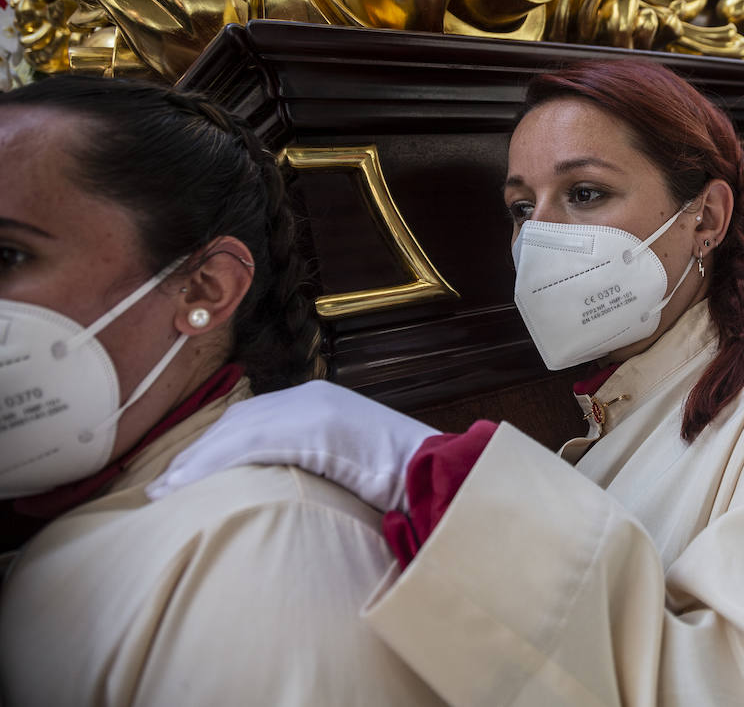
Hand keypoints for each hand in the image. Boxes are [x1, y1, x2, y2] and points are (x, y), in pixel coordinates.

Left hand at [146, 380, 439, 511]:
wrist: (433, 470)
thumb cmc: (400, 478)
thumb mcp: (351, 463)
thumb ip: (318, 462)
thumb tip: (292, 485)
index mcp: (321, 401)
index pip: (254, 417)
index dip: (216, 445)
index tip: (188, 473)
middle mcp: (312, 396)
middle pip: (238, 419)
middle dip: (198, 452)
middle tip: (164, 485)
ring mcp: (313, 407)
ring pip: (236, 430)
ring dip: (195, 461)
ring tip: (164, 491)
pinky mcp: (314, 426)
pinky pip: (249, 443)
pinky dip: (212, 465)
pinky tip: (187, 487)